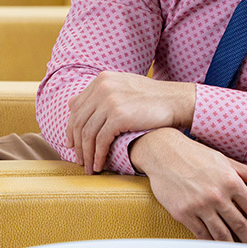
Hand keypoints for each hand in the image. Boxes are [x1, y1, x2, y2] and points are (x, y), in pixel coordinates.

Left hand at [66, 71, 195, 173]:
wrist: (175, 100)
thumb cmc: (151, 97)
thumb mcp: (122, 87)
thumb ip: (98, 94)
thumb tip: (71, 103)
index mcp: (101, 79)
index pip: (77, 107)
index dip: (71, 128)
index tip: (71, 144)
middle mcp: (102, 87)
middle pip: (79, 121)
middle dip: (77, 144)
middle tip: (79, 160)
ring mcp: (110, 101)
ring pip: (88, 133)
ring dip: (86, 154)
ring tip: (89, 168)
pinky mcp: (119, 116)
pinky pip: (100, 140)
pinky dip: (98, 155)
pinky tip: (100, 165)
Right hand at [129, 128, 246, 244]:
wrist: (163, 153)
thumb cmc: (197, 155)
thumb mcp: (228, 161)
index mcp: (230, 180)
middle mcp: (217, 194)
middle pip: (240, 225)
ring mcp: (199, 206)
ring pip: (221, 234)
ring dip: (234, 247)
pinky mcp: (183, 214)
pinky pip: (201, 234)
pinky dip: (211, 243)